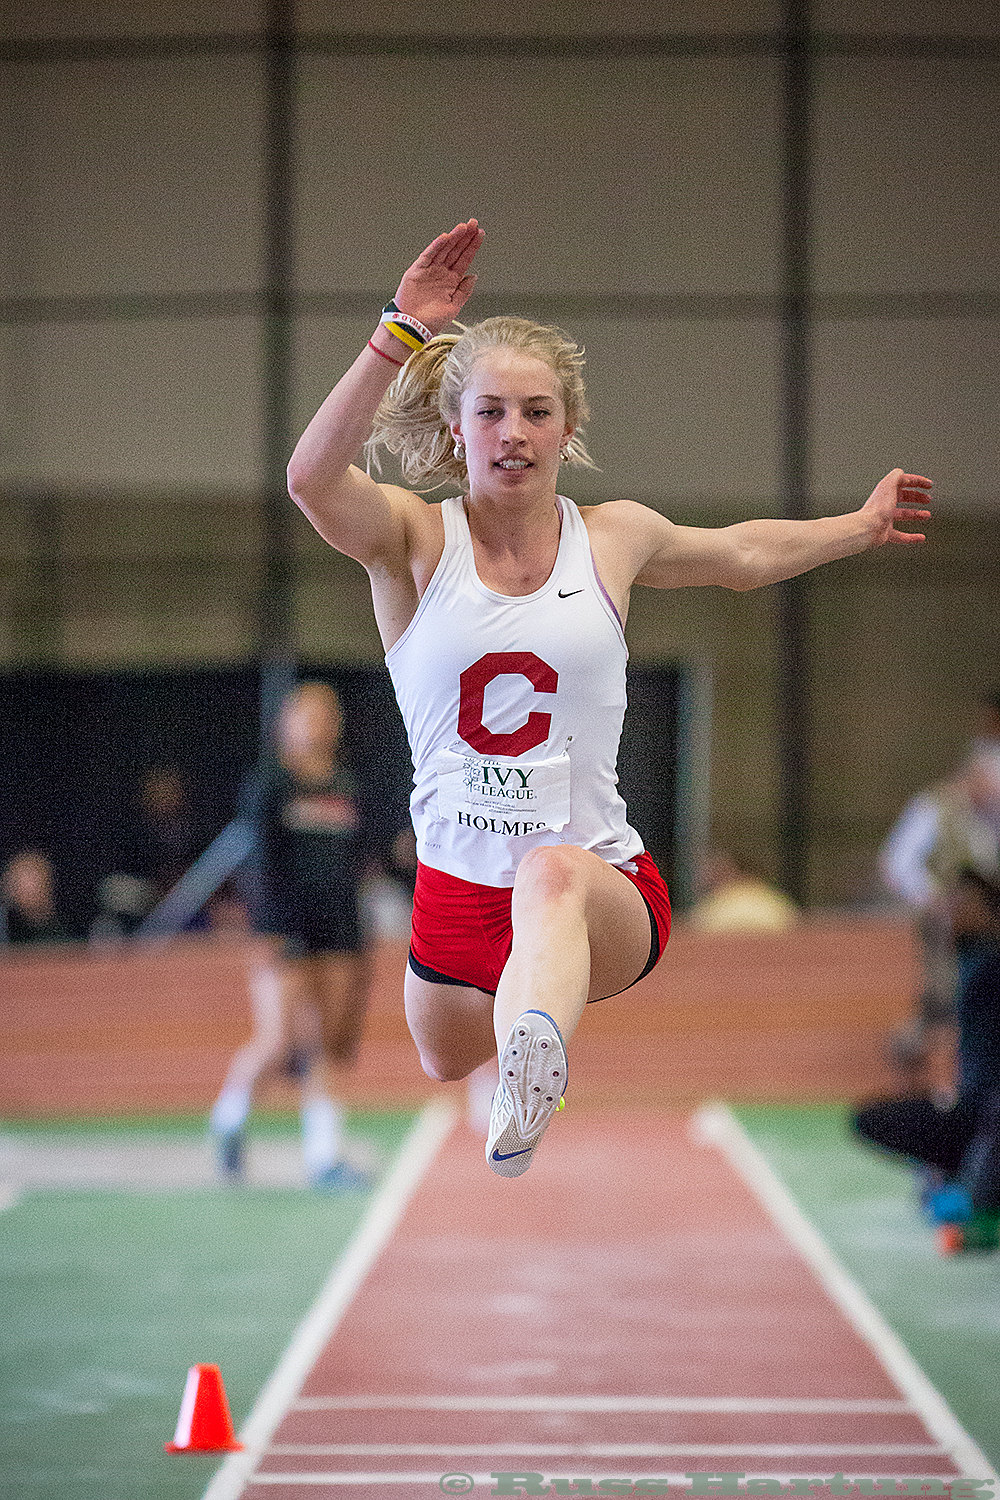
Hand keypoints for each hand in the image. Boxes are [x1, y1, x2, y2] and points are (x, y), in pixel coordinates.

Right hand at [392, 219, 484, 334]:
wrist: (412, 327)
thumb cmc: (431, 320)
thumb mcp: (454, 307)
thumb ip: (464, 291)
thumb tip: (474, 276)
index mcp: (452, 281)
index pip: (465, 259)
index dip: (472, 246)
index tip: (481, 234)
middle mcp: (441, 272)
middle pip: (456, 250)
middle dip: (465, 237)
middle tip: (474, 224)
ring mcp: (430, 270)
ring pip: (444, 249)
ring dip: (453, 237)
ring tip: (463, 227)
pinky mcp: (417, 270)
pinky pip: (428, 255)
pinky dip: (436, 246)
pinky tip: (445, 237)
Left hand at [861, 468, 931, 546]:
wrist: (867, 528)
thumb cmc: (878, 508)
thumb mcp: (889, 485)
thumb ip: (896, 476)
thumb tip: (901, 472)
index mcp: (885, 492)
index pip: (903, 483)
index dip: (917, 482)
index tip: (929, 485)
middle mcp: (884, 504)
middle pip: (903, 498)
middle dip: (917, 497)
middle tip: (928, 499)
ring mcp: (885, 519)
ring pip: (903, 515)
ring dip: (916, 514)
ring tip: (927, 515)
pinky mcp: (885, 533)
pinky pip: (900, 536)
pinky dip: (912, 537)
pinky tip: (921, 537)